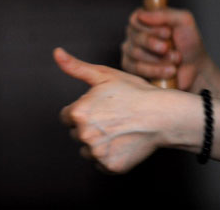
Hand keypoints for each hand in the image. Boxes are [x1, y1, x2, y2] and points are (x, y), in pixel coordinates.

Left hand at [54, 48, 177, 172]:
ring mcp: (97, 152)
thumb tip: (56, 53)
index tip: (99, 108)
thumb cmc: (134, 93)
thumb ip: (75, 67)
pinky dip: (109, 156)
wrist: (163, 115)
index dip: (82, 111)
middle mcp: (84, 134)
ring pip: (87, 150)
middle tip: (111, 118)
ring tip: (118, 131)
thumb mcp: (103, 75)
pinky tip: (123, 143)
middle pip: (76, 133)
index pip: (66, 117)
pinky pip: (101, 163)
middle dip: (89, 126)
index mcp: (78, 112)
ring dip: (97, 143)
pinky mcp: (110, 166)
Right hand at [121, 8, 207, 90]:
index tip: (168, 33)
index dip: (151, 28)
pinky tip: (170, 70)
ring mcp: (130, 50)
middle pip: (136, 37)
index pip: (136, 19)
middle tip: (170, 48)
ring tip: (176, 59)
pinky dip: (156, 70)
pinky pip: (137, 68)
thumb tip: (141, 15)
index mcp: (144, 19)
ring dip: (160, 58)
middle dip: (156, 44)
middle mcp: (134, 33)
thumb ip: (164, 14)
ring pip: (136, 53)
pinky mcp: (131, 67)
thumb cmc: (188, 42)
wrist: (195, 67)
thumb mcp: (183, 21)